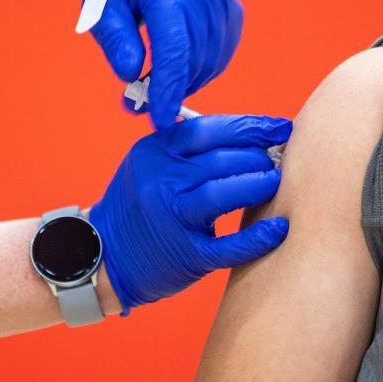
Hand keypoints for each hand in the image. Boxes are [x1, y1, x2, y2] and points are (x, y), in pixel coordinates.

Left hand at [80, 0, 242, 128]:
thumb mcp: (101, 3)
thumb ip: (115, 39)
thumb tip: (131, 75)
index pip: (173, 46)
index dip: (167, 88)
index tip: (158, 120)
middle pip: (193, 59)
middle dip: (167, 90)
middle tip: (136, 103)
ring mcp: (222, 0)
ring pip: (209, 63)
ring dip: (182, 83)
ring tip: (153, 82)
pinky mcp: (232, 10)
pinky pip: (220, 56)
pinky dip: (198, 70)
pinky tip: (176, 65)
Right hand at [89, 115, 291, 314]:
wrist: (104, 253)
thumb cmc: (140, 204)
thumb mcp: (151, 164)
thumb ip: (189, 148)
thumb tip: (252, 135)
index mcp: (155, 151)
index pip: (208, 129)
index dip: (249, 126)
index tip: (278, 127)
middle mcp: (160, 181)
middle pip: (220, 159)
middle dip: (257, 157)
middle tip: (276, 160)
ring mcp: (171, 219)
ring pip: (223, 194)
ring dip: (258, 185)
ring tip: (275, 182)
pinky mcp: (185, 254)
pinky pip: (228, 245)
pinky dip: (258, 237)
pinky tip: (278, 228)